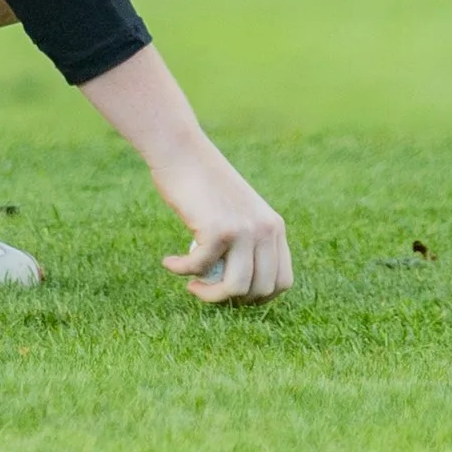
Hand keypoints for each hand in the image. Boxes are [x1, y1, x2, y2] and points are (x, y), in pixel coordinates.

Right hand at [149, 141, 293, 305]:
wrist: (182, 151)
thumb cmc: (203, 183)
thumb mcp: (237, 213)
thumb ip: (247, 243)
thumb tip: (241, 290)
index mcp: (275, 226)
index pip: (282, 281)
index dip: (258, 298)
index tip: (232, 295)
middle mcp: (266, 229)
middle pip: (259, 290)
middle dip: (231, 300)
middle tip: (206, 289)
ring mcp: (244, 230)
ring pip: (235, 288)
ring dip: (209, 294)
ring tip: (191, 285)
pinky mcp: (218, 229)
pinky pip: (200, 268)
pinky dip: (181, 269)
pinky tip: (169, 262)